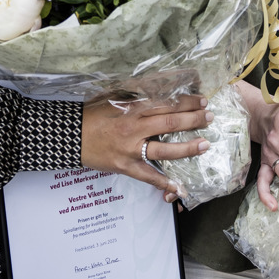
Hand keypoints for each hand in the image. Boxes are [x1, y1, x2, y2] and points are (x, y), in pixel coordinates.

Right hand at [81, 93, 211, 201]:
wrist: (70, 136)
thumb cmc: (90, 115)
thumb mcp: (112, 98)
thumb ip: (134, 96)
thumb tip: (155, 89)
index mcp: (132, 109)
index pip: (166, 104)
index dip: (186, 102)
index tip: (201, 101)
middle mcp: (134, 128)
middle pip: (171, 122)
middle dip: (193, 120)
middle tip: (209, 118)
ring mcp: (131, 149)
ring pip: (165, 150)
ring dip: (187, 148)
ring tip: (204, 145)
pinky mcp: (125, 166)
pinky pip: (149, 177)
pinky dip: (165, 184)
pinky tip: (180, 188)